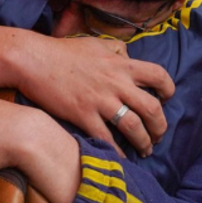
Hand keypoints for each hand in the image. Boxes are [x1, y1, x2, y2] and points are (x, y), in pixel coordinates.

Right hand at [0, 29, 175, 156]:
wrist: (33, 59)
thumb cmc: (63, 51)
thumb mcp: (96, 43)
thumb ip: (116, 50)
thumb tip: (128, 55)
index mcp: (121, 64)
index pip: (159, 75)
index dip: (168, 89)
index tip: (166, 99)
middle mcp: (116, 83)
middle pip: (152, 107)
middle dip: (160, 126)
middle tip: (158, 135)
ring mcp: (100, 100)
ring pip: (133, 126)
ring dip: (144, 141)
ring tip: (146, 150)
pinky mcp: (83, 114)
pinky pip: (107, 138)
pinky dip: (117, 152)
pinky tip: (121, 158)